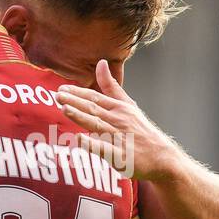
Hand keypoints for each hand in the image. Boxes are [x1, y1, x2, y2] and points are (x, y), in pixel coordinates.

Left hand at [55, 60, 185, 181]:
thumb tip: (100, 63)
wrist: (161, 156)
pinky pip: (105, 149)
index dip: (78, 93)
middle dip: (75, 101)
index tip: (62, 88)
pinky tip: (80, 139)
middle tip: (58, 95)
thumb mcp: (127, 104)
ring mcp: (119, 138)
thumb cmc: (140, 130)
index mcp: (119, 108)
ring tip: (65, 109)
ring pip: (98, 125)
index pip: (95, 98)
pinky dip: (93, 144)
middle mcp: (119, 121)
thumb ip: (111, 86)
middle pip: (94, 109)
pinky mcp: (120, 156)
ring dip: (81, 116)